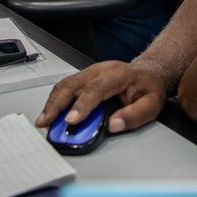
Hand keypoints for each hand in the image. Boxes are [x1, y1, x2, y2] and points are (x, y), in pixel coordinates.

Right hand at [36, 60, 167, 134]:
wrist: (148, 73)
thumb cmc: (148, 88)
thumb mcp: (152, 104)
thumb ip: (134, 115)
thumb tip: (114, 125)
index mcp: (118, 75)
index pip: (96, 89)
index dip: (82, 105)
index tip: (71, 120)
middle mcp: (100, 71)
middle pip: (73, 84)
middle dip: (57, 104)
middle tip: (46, 122)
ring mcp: (89, 73)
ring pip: (65, 85)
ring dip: (52, 103)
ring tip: (43, 121)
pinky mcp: (83, 79)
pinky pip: (65, 88)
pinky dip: (54, 101)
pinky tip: (49, 114)